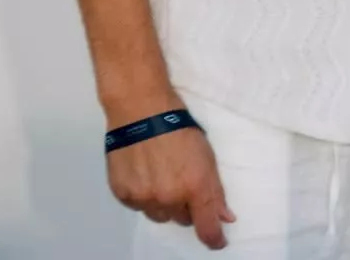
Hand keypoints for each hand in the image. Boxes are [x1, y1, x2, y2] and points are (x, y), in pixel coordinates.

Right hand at [107, 106, 234, 249]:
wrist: (140, 109)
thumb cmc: (178, 126)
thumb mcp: (206, 154)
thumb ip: (215, 190)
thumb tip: (225, 218)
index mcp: (194, 186)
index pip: (206, 227)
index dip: (214, 238)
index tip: (218, 241)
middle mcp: (169, 198)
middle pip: (181, 218)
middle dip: (185, 205)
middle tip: (182, 180)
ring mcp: (144, 198)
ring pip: (159, 214)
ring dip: (163, 202)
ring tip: (161, 173)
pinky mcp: (124, 194)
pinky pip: (138, 206)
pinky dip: (143, 195)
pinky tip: (144, 171)